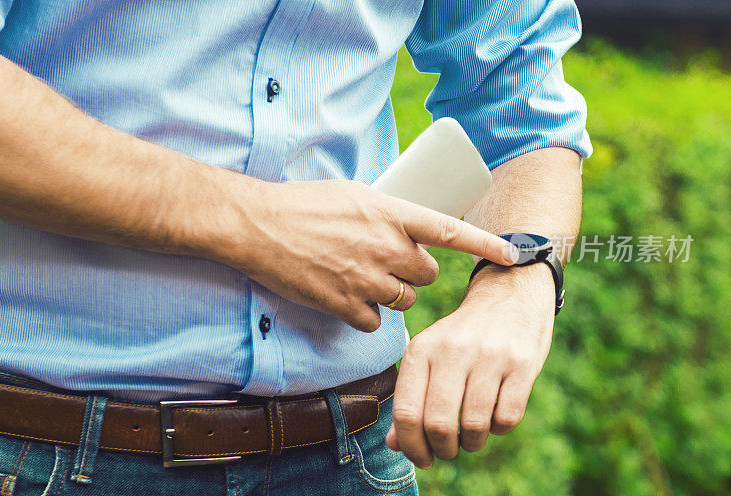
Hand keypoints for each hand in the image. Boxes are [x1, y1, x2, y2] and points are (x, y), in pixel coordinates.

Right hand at [228, 179, 516, 331]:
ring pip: (404, 300)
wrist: (258, 224)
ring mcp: (366, 278)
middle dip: (414, 273)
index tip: (513, 256)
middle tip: (388, 263)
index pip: (451, 231)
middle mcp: (385, 246)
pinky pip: (376, 321)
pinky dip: (366, 314)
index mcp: (391, 213)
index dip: (486, 245)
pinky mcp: (345, 304)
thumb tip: (404, 227)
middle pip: (426, 275)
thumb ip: (385, 213)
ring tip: (361, 277)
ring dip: (391, 294)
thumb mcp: (352, 194)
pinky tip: (345, 297)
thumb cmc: (301, 203)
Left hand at [386, 263, 555, 466]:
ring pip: (474, 425)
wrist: (510, 294)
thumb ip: (411, 398)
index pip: (406, 412)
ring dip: (473, 443)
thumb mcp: (430, 356)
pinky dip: (499, 429)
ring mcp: (489, 356)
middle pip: (439, 424)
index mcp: (422, 349)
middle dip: (443, 450)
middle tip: (449, 450)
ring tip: (472, 437)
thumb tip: (395, 445)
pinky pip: (507, 417)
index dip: (412, 446)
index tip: (422, 458)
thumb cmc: (462, 337)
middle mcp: (452, 350)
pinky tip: (495, 417)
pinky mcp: (522, 363)